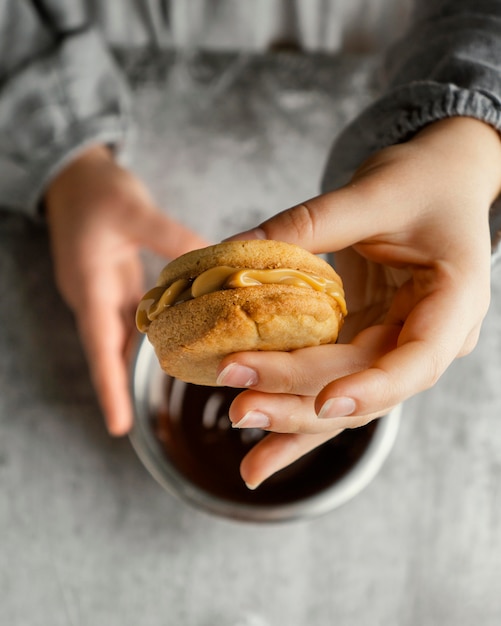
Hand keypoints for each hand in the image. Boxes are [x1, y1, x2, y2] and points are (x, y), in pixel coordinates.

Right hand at [45, 145, 206, 434]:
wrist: (73, 175)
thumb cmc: (96, 189)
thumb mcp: (132, 209)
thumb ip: (170, 237)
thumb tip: (213, 263)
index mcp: (90, 285)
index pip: (99, 346)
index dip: (109, 386)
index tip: (116, 426)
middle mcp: (96, 296)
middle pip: (108, 350)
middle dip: (119, 386)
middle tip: (129, 426)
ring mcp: (106, 291)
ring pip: (123, 336)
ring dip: (140, 361)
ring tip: (163, 391)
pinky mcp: (118, 282)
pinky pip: (135, 315)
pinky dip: (154, 331)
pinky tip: (179, 340)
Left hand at [220, 117, 500, 487]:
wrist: (439, 182)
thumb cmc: (421, 181)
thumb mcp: (373, 192)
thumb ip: (309, 224)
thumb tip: (235, 251)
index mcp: (453, 300)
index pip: (420, 357)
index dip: (375, 386)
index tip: (327, 402)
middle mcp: (429, 336)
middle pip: (367, 383)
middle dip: (302, 397)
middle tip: (241, 404)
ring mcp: (396, 346)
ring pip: (346, 399)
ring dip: (293, 421)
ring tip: (247, 452)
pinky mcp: (366, 344)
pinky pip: (330, 386)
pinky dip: (295, 415)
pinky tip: (262, 453)